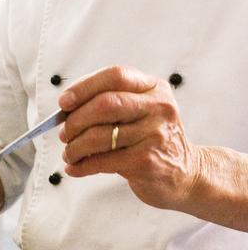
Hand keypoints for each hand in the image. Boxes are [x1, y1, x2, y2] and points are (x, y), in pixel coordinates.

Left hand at [58, 65, 201, 210]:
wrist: (186, 174)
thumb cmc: (153, 140)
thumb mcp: (142, 112)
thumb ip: (111, 104)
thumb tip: (66, 111)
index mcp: (154, 88)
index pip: (116, 76)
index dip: (84, 87)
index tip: (64, 102)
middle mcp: (158, 108)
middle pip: (105, 104)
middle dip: (76, 120)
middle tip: (64, 134)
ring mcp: (154, 135)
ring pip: (100, 136)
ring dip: (75, 147)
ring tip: (69, 153)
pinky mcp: (147, 161)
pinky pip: (103, 161)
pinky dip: (82, 166)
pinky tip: (75, 168)